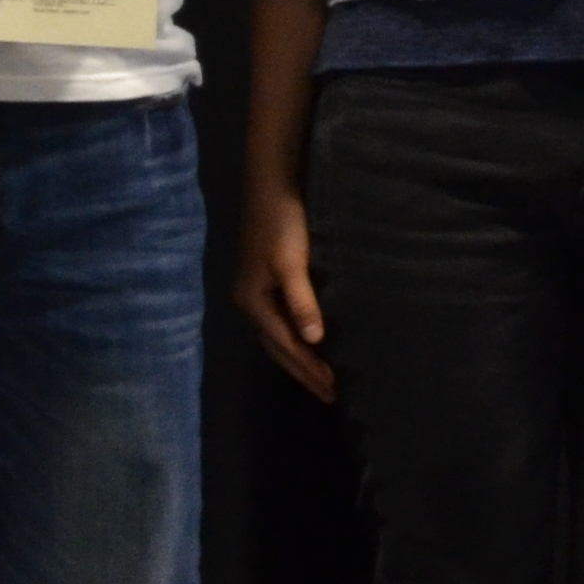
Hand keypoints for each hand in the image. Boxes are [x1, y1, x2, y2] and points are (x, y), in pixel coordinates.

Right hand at [234, 184, 334, 401]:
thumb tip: (314, 340)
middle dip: (302, 372)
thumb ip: (301, 301)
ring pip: (277, 338)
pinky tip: (310, 343)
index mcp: (252, 300)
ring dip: (298, 360)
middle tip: (330, 396)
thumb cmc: (282, 224)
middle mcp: (249, 301)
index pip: (285, 345)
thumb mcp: (291, 262)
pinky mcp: (265, 282)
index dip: (309, 368)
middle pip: (277, 348)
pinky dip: (295, 341)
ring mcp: (255, 292)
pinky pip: (280, 323)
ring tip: (321, 379)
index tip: (334, 389)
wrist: (270, 187)